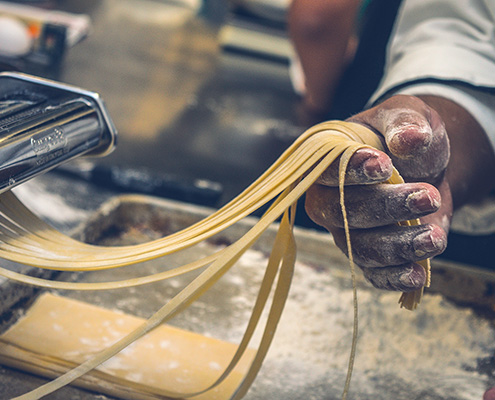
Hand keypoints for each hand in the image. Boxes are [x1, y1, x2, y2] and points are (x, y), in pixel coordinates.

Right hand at [305, 95, 451, 291]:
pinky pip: (373, 273)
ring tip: (434, 237)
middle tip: (427, 196)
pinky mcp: (367, 254)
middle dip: (386, 208)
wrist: (423, 165)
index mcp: (327, 161)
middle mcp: (327, 200)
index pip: (326, 171)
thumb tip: (409, 140)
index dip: (352, 172)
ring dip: (397, 245)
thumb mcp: (407, 114)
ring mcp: (344, 230)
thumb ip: (405, 122)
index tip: (384, 166)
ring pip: (360, 247)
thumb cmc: (404, 136)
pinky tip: (417, 274)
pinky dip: (393, 277)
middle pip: (342, 213)